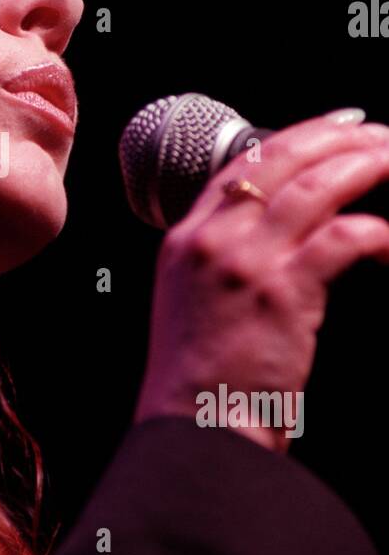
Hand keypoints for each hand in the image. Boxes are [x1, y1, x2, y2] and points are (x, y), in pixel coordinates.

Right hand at [133, 112, 388, 451]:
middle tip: (380, 134)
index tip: (339, 124)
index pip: (244, 162)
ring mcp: (244, 261)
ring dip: (367, 166)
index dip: (299, 135)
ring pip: (317, 186)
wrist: (193, 431)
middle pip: (282, 160)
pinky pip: (346, 237)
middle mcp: (211, 238)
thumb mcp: (194, 304)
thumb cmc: (200, 384)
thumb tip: (285, 234)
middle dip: (340, 138)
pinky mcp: (282, 291)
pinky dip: (380, 232)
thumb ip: (226, 260)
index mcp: (186, 238)